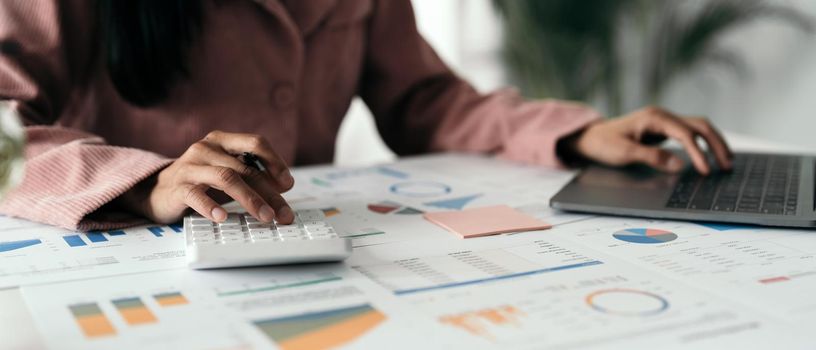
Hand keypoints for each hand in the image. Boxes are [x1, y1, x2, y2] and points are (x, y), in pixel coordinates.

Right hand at [120, 131, 294, 223]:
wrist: (155, 191)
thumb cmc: (199, 182)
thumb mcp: (226, 174)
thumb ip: (252, 176)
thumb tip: (284, 188)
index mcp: (222, 141)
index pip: (255, 143)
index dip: (275, 161)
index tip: (288, 184)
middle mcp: (206, 149)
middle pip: (245, 168)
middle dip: (269, 193)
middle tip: (283, 213)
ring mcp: (190, 166)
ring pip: (226, 178)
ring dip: (250, 199)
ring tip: (264, 217)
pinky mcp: (176, 187)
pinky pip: (196, 195)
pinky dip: (211, 206)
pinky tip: (223, 217)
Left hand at [561, 106, 732, 174]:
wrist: (591, 137)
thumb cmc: (604, 144)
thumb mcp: (624, 153)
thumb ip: (652, 158)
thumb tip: (680, 165)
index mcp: (654, 118)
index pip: (685, 133)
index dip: (699, 152)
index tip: (706, 171)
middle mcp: (663, 115)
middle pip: (700, 125)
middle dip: (716, 144)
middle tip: (727, 166)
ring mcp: (664, 121)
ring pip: (698, 127)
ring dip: (714, 143)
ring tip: (726, 163)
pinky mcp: (664, 129)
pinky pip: (690, 134)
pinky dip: (703, 144)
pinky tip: (710, 157)